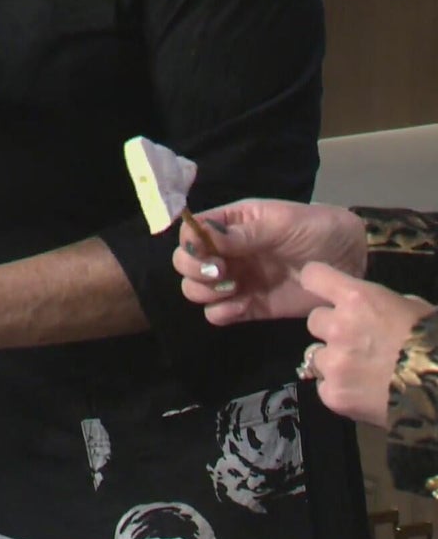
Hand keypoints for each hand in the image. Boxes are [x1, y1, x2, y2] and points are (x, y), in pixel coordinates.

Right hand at [172, 199, 367, 324]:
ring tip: (235, 291)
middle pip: (185, 264)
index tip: (211, 255)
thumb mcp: (284, 223)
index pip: (191, 233)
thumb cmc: (319, 230)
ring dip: (206, 293)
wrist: (352, 261)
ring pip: (195, 291)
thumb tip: (202, 238)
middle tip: (223, 274)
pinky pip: (217, 315)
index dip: (192, 246)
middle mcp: (226, 252)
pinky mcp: (247, 306)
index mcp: (231, 225)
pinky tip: (243, 306)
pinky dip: (222, 314)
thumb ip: (244, 232)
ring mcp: (235, 280)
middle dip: (196, 272)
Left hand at [299, 262, 433, 427]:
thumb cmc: (433, 340)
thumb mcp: (411, 307)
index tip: (320, 288)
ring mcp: (333, 363)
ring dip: (334, 360)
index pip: (313, 276)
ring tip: (363, 369)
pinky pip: (325, 386)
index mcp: (358, 299)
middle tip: (357, 340)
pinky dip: (339, 388)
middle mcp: (338, 327)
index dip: (316, 282)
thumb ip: (378, 304)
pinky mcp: (332, 394)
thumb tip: (367, 307)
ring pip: (317, 356)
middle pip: (315, 321)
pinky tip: (363, 392)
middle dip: (331, 328)